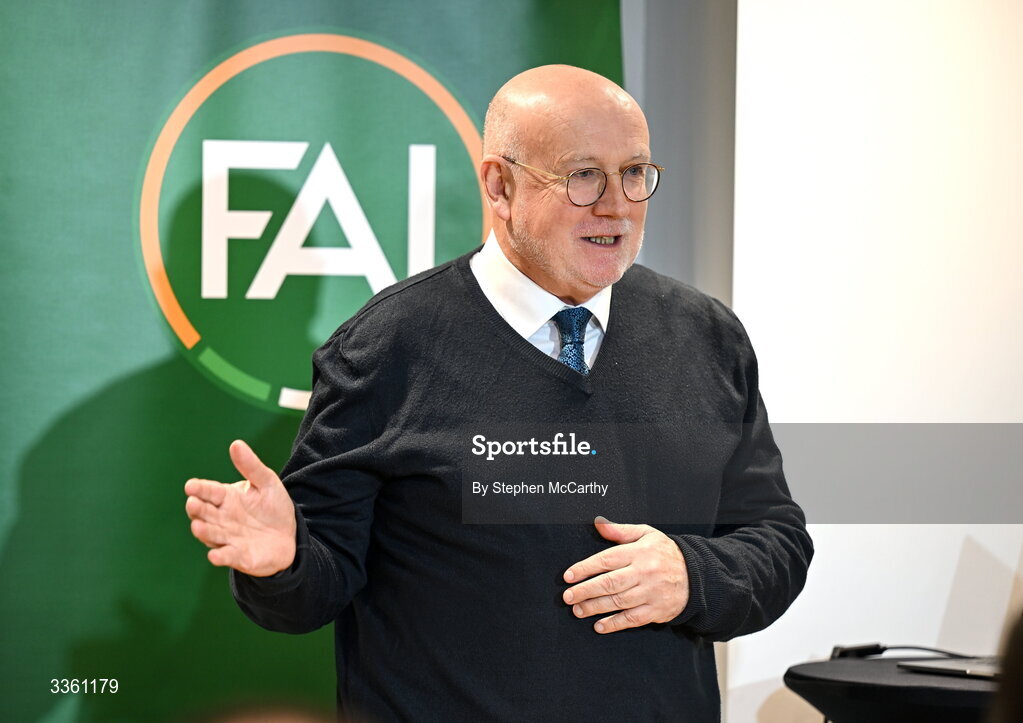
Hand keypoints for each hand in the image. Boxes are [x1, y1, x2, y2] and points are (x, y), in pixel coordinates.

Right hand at [184, 440, 296, 576]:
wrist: (289, 535)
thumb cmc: (273, 507)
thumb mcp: (267, 483)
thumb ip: (251, 466)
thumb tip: (236, 444)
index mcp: (226, 498)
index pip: (208, 491)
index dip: (199, 489)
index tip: (191, 486)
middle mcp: (221, 518)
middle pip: (203, 513)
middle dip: (196, 509)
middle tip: (193, 503)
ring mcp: (228, 538)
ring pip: (211, 534)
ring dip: (204, 532)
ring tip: (198, 527)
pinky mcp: (238, 556)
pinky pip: (226, 557)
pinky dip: (220, 557)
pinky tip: (215, 556)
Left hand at [562, 516, 689, 633]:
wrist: (696, 576)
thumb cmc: (665, 553)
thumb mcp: (646, 534)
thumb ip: (620, 531)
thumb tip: (598, 523)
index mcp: (639, 552)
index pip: (606, 559)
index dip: (585, 568)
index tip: (568, 576)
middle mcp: (644, 572)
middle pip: (610, 583)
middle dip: (585, 590)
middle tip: (568, 596)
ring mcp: (651, 593)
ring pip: (618, 601)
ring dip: (595, 607)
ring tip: (578, 610)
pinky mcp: (657, 610)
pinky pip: (632, 619)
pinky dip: (615, 623)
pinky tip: (599, 625)